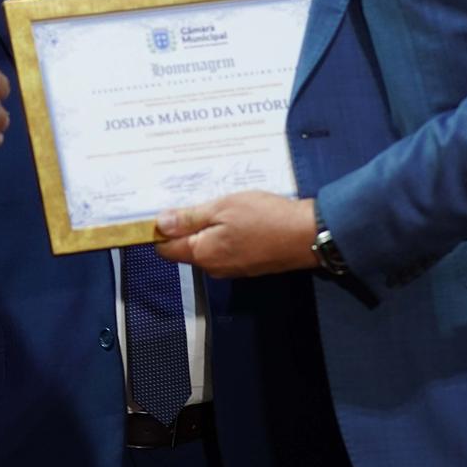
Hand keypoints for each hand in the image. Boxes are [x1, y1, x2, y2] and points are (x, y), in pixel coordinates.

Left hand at [155, 192, 317, 276]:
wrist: (306, 235)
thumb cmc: (265, 218)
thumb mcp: (223, 208)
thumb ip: (189, 218)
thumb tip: (160, 224)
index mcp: (202, 254)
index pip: (165, 248)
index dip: (160, 229)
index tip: (166, 208)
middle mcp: (213, 267)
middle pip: (186, 247)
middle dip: (186, 225)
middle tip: (198, 198)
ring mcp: (231, 268)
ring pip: (207, 247)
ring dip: (208, 227)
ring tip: (220, 203)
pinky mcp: (247, 264)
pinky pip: (225, 248)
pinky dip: (225, 233)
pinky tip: (237, 216)